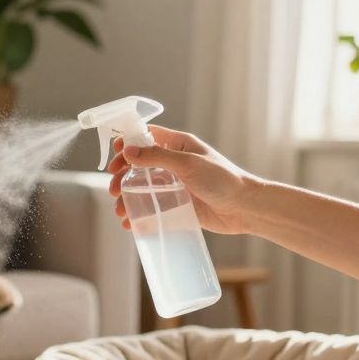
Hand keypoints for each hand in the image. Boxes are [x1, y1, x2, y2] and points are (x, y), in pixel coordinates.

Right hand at [107, 125, 262, 234]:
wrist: (245, 208)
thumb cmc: (223, 179)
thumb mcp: (188, 164)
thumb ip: (156, 157)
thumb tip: (128, 151)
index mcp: (178, 145)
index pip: (147, 137)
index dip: (128, 143)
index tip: (115, 154)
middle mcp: (174, 163)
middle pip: (139, 165)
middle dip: (122, 175)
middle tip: (113, 188)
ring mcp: (175, 185)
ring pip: (142, 188)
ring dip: (127, 198)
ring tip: (120, 210)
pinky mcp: (178, 205)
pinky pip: (153, 208)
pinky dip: (139, 215)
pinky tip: (131, 223)